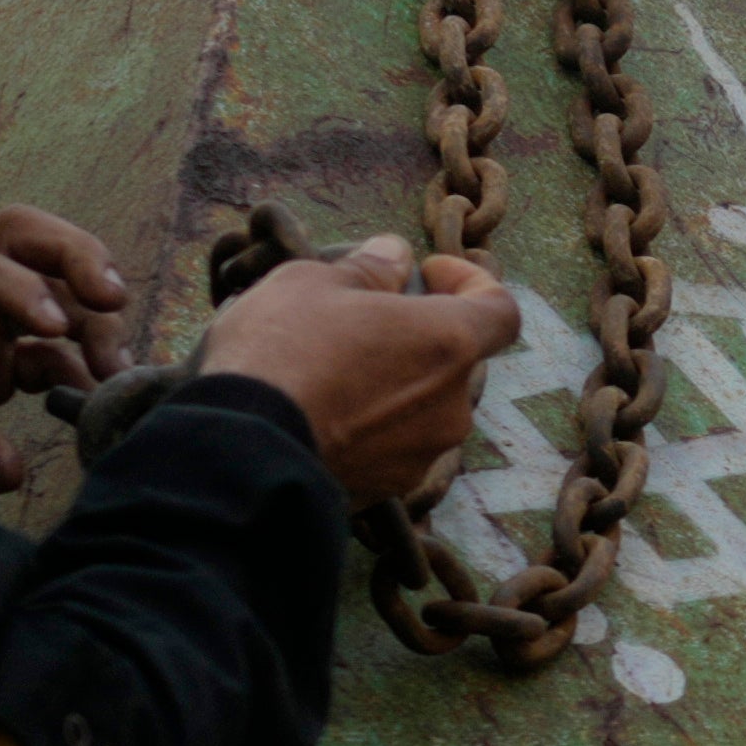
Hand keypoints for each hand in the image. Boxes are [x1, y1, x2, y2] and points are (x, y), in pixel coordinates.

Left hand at [0, 208, 141, 495]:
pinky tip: (99, 400)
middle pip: (24, 240)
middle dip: (77, 255)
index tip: (51, 326)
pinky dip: (83, 369)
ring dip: (94, 319)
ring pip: (52, 288)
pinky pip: (54, 351)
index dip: (18, 283)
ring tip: (116, 372)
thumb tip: (10, 466)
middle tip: (114, 298)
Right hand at [203, 240, 523, 509]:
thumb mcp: (314, 281)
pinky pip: (392, 447)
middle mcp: (451, 405)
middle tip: (364, 318)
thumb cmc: (283, 351)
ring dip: (393, 384)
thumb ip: (369, 267)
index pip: (502, 310)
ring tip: (333, 370)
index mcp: (448, 344)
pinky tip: (323, 415)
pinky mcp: (388, 490)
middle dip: (418, 335)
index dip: (472, 282)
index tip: (428, 272)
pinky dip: (371, 427)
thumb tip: (393, 256)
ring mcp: (422, 454)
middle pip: (455, 360)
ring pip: (422, 407)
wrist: (243, 449)